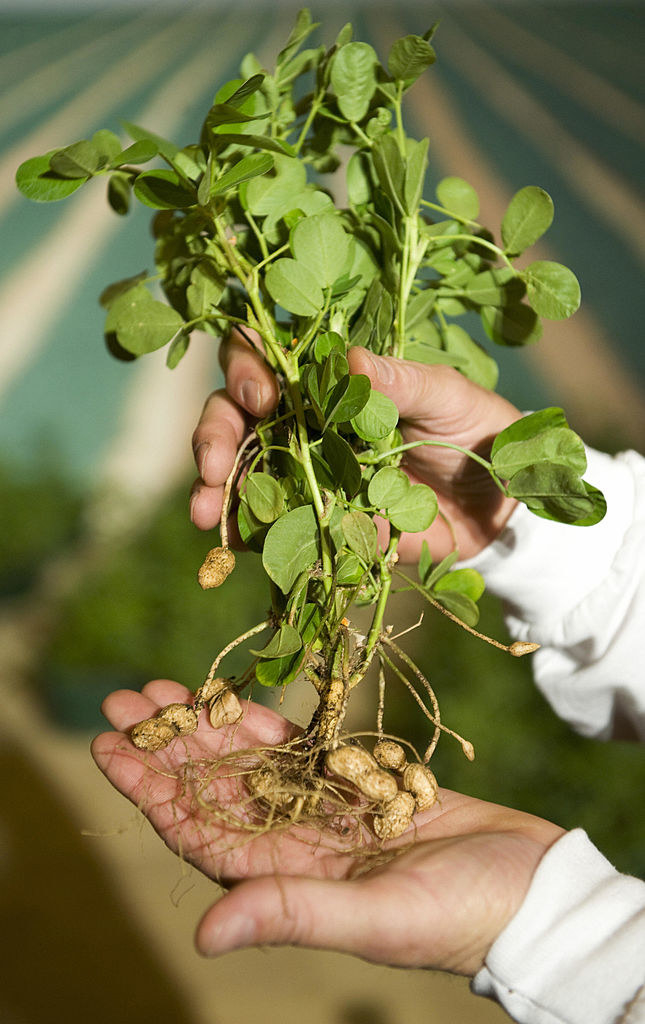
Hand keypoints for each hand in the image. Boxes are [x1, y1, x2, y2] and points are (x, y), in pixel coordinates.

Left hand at [92, 681, 563, 974]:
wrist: (530, 888)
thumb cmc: (461, 915)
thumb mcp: (376, 918)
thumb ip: (292, 914)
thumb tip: (204, 934)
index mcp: (288, 882)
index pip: (200, 832)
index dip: (152, 792)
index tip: (110, 751)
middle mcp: (295, 844)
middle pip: (214, 788)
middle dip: (167, 746)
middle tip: (122, 704)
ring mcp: (325, 809)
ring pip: (249, 761)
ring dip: (206, 727)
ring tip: (161, 691)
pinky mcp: (359, 780)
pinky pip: (300, 746)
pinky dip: (265, 721)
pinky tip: (231, 697)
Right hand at [190, 334, 519, 561]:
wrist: (498, 508)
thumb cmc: (475, 432)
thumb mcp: (449, 399)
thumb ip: (404, 381)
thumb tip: (351, 359)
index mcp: (332, 380)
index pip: (268, 359)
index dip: (247, 368)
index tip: (261, 397)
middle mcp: (305, 422)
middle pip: (234, 415)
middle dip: (215, 436)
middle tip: (213, 466)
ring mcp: (305, 473)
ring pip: (240, 472)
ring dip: (214, 491)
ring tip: (204, 514)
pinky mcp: (316, 520)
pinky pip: (268, 526)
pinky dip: (245, 534)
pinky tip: (232, 544)